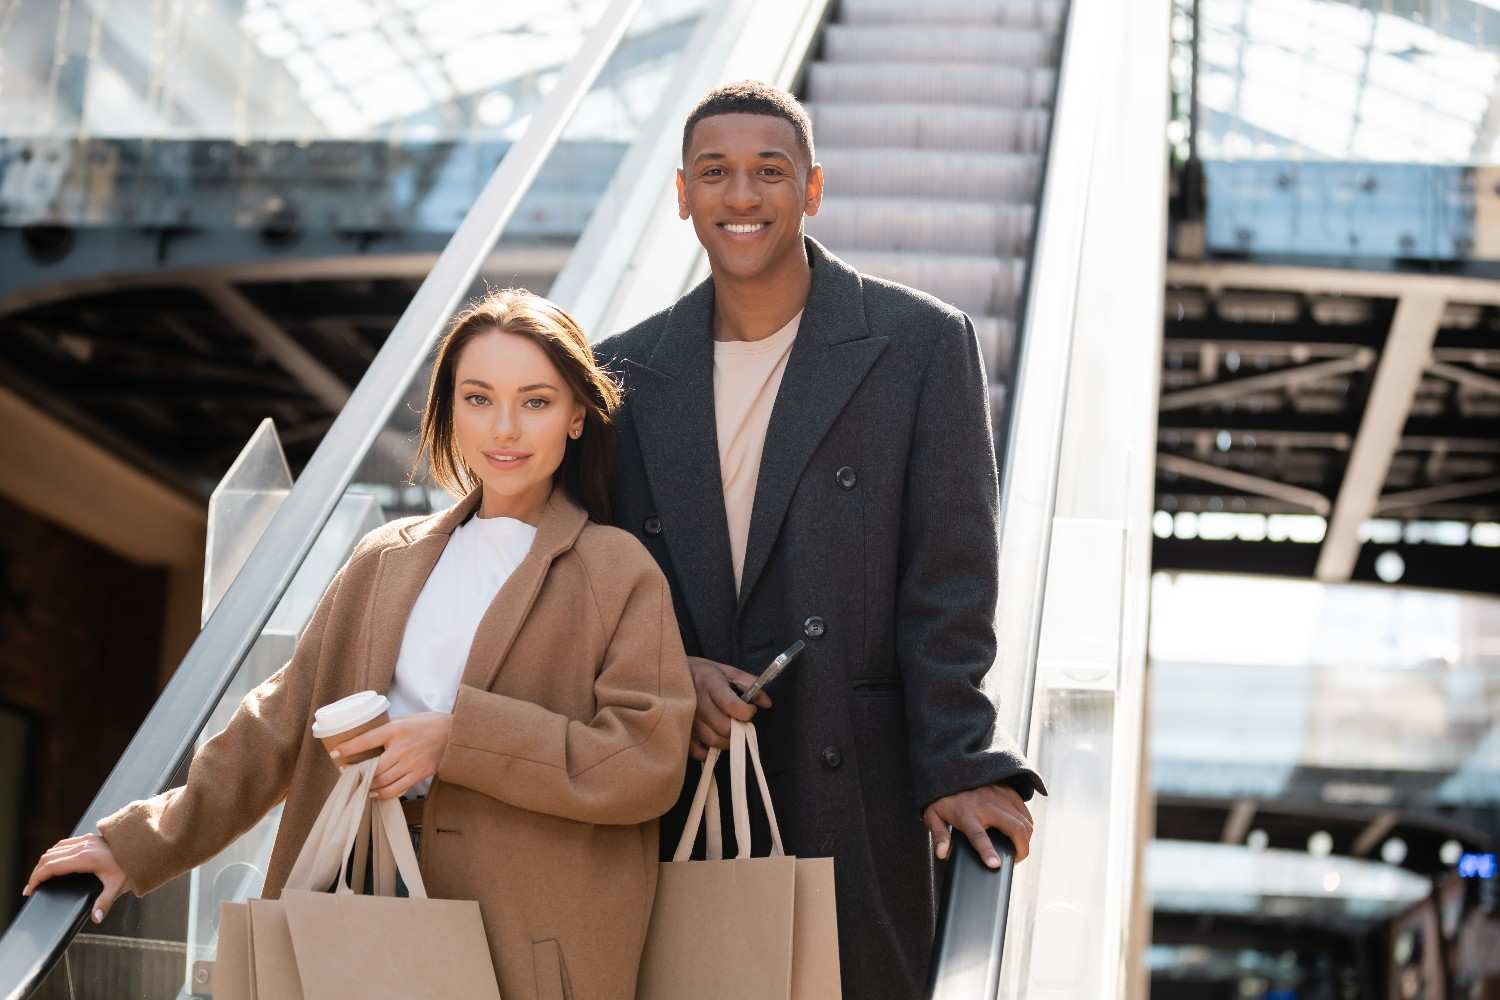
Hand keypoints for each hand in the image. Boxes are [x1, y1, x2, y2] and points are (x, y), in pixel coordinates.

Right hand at [23, 834, 128, 923]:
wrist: (146, 845)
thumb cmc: (133, 866)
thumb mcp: (118, 886)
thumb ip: (105, 903)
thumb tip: (96, 919)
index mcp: (85, 858)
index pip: (52, 866)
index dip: (37, 878)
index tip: (29, 889)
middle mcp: (83, 846)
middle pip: (49, 857)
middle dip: (37, 872)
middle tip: (31, 886)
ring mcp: (87, 840)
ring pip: (56, 848)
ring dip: (45, 861)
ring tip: (40, 875)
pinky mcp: (91, 837)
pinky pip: (66, 843)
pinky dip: (55, 853)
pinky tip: (56, 861)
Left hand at [332, 712, 452, 799]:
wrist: (456, 734)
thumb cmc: (429, 724)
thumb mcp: (406, 719)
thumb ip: (389, 729)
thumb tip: (367, 738)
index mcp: (396, 729)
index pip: (366, 740)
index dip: (348, 748)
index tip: (335, 754)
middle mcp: (402, 747)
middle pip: (373, 767)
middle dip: (357, 774)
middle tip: (348, 775)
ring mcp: (411, 763)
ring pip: (382, 781)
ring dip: (368, 786)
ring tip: (361, 785)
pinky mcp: (420, 774)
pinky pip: (397, 790)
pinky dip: (383, 794)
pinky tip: (375, 793)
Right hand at [687, 657, 771, 759]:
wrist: (669, 672)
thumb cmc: (701, 672)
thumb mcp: (726, 671)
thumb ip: (749, 684)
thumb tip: (767, 703)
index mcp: (711, 683)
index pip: (733, 706)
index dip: (747, 712)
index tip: (750, 709)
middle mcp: (698, 702)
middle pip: (725, 727)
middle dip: (738, 728)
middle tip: (739, 722)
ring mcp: (687, 718)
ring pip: (713, 740)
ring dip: (727, 740)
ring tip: (729, 730)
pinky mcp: (680, 730)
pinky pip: (697, 750)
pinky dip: (708, 749)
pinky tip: (712, 738)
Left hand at [923, 784, 1034, 868]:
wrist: (952, 769)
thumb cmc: (943, 797)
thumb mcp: (933, 815)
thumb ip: (939, 835)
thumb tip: (942, 853)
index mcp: (966, 814)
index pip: (979, 836)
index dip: (987, 851)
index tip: (996, 865)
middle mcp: (987, 805)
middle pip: (1014, 829)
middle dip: (1022, 849)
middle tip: (1017, 860)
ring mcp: (1000, 796)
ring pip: (1024, 821)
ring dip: (1026, 838)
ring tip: (1019, 848)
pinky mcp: (1008, 791)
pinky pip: (1025, 811)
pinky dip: (1027, 824)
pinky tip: (1022, 832)